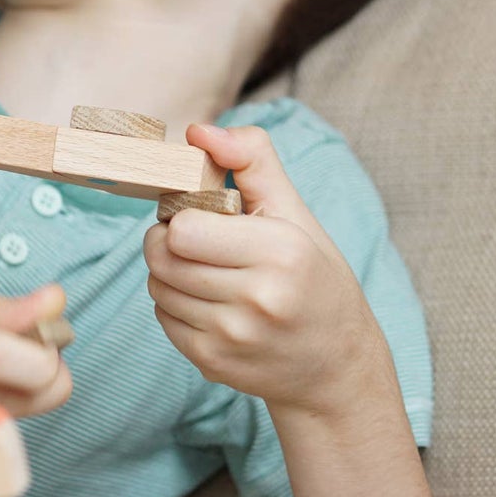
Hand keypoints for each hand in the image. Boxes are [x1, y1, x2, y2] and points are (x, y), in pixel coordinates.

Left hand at [143, 124, 387, 415]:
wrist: (337, 365)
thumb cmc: (315, 277)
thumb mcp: (296, 211)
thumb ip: (252, 158)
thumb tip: (197, 131)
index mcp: (280, 252)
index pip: (183, 229)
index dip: (182, 216)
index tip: (203, 216)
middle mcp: (258, 299)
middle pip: (163, 258)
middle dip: (168, 241)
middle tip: (196, 240)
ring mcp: (233, 337)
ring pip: (157, 288)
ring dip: (168, 273)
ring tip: (203, 268)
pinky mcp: (214, 364)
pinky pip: (163, 320)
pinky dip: (175, 305)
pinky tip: (207, 300)